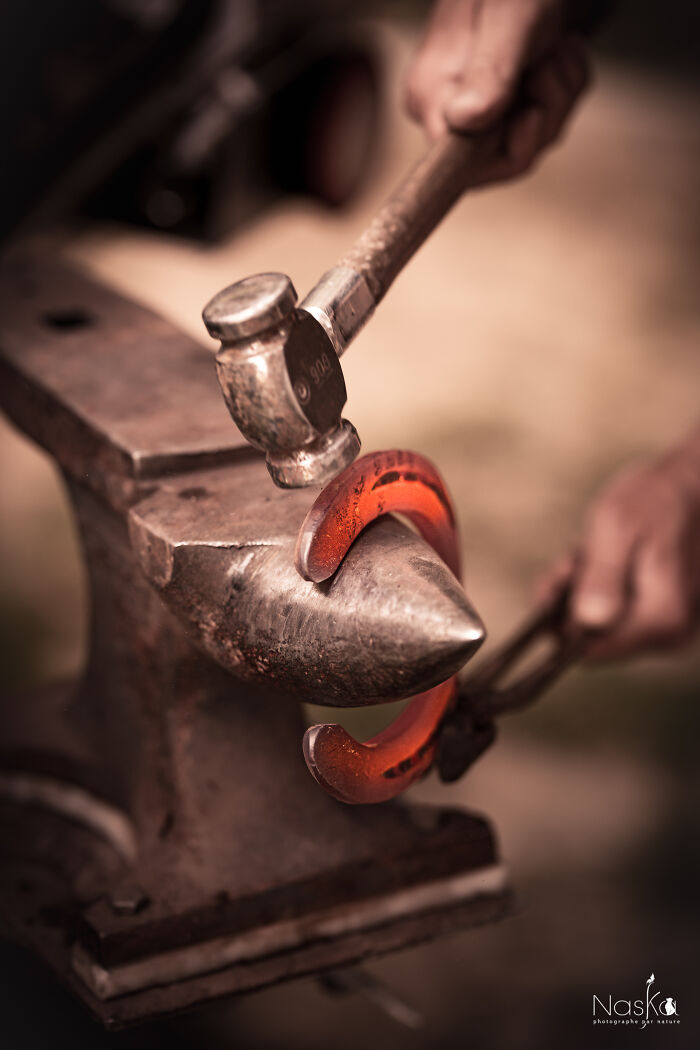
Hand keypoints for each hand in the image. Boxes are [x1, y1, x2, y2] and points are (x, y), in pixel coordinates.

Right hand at [405, 0, 589, 184]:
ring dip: (560, 91)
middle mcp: (452, 110)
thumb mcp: (509, 18)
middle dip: (545, 111)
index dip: (506, 152)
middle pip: (508, 154)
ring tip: (555, 45)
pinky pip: (550, 116)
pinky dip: (567, 83)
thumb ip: (489, 70)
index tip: (531, 113)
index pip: (463, 168)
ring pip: (536, 135)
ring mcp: (483, 106)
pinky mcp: (510, 98)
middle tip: (547, 61)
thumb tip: (464, 121)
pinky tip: (561, 48)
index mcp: (432, 98)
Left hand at [538, 433, 699, 659]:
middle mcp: (670, 634)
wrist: (696, 485)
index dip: (561, 623)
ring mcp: (667, 626)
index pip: (591, 651)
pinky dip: (599, 587)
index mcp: (661, 620)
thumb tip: (586, 620)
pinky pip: (617, 612)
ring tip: (586, 552)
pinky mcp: (661, 613)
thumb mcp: (617, 527)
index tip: (557, 583)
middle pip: (595, 639)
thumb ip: (602, 575)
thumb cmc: (657, 498)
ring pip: (602, 624)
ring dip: (583, 591)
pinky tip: (599, 557)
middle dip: (572, 603)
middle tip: (571, 561)